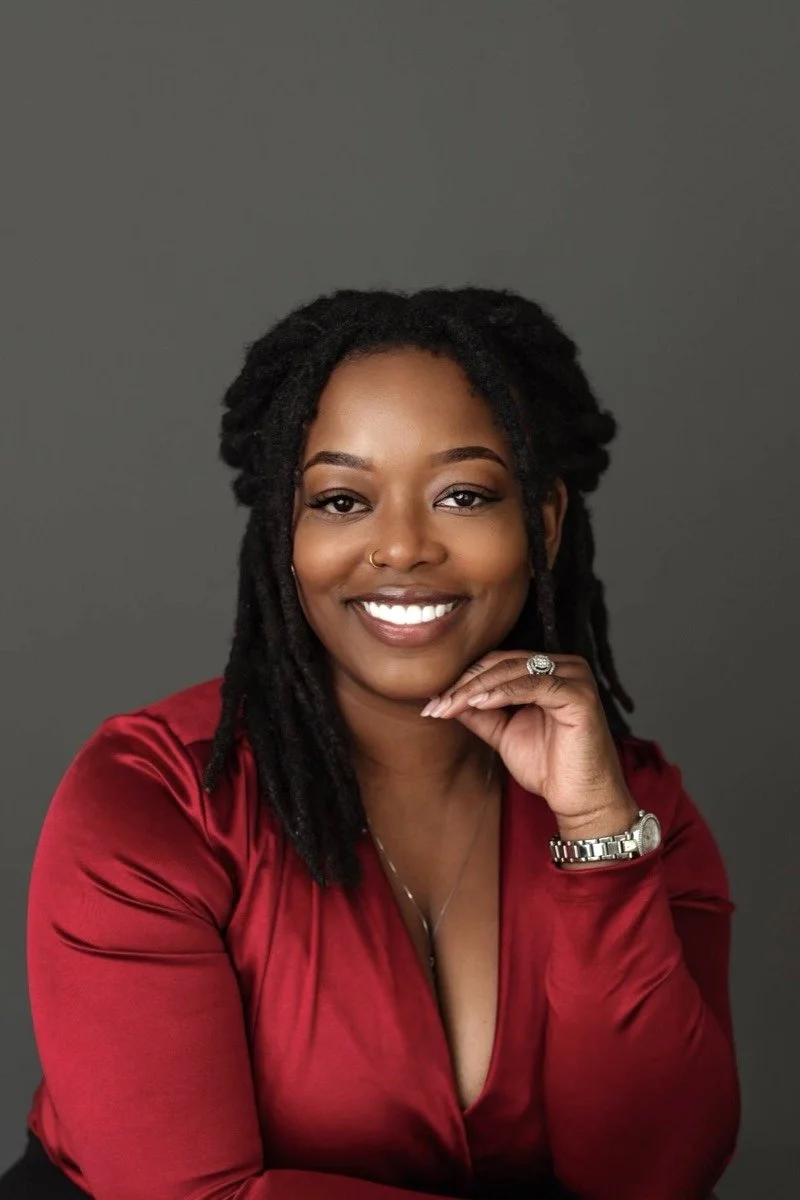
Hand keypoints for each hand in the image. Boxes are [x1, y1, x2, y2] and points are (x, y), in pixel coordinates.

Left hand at [421, 652, 637, 838]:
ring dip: (476, 688)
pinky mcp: (580, 695)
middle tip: (436, 704)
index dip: (462, 679)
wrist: (580, 800)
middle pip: (502, 663)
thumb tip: (443, 696)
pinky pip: (534, 685)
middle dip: (464, 684)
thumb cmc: (548, 767)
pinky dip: (503, 692)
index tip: (432, 702)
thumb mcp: (503, 733)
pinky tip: (479, 703)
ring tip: (450, 705)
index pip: (497, 663)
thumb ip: (479, 712)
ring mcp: (575, 677)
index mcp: (548, 670)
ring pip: (513, 671)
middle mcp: (564, 666)